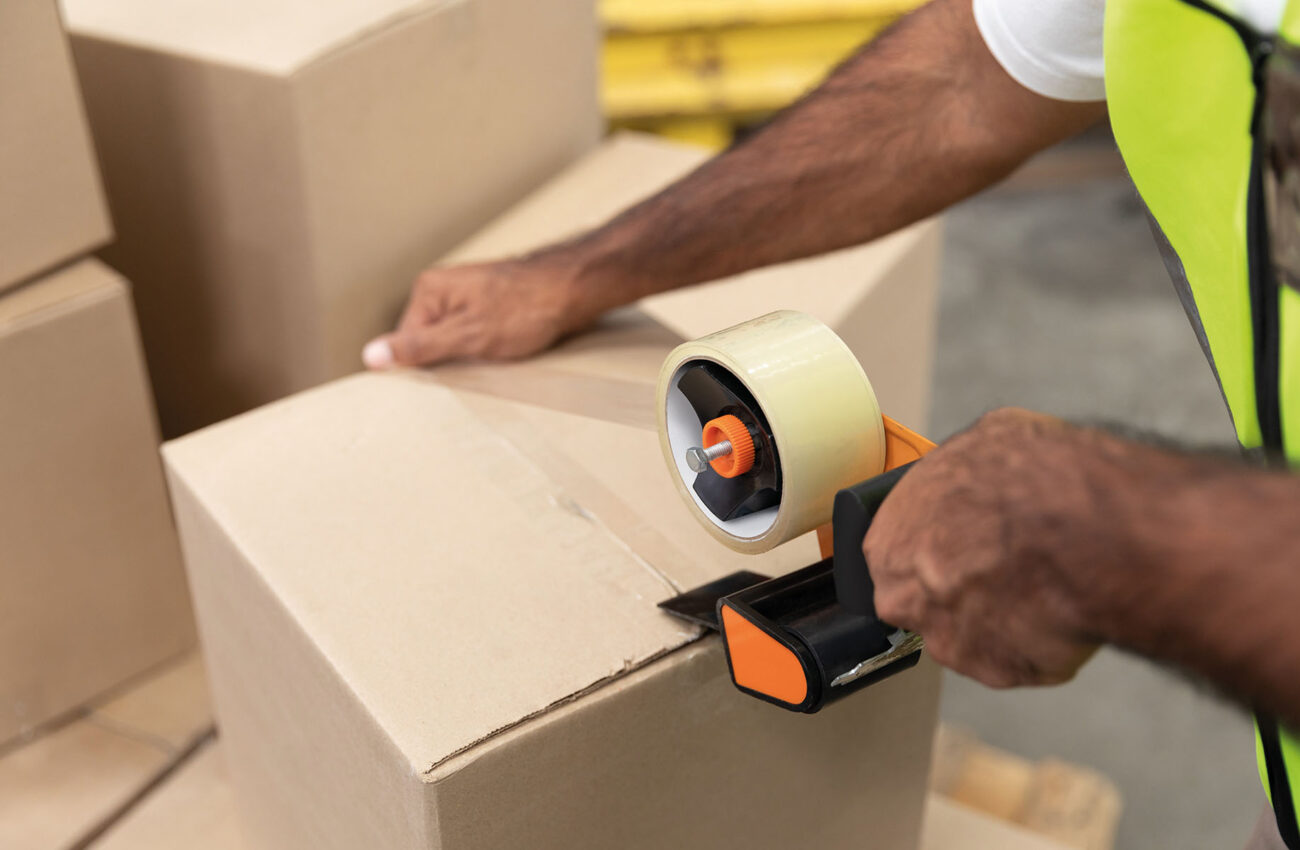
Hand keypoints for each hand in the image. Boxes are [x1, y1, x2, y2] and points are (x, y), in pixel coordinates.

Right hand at [362, 257, 598, 368]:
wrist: (573, 289)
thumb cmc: (524, 309)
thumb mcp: (466, 335)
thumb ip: (419, 347)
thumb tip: (371, 356)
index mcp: (429, 291)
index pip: (405, 342)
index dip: (424, 367)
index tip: (445, 380)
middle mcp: (443, 290)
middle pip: (427, 343)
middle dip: (447, 362)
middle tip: (473, 369)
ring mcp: (466, 297)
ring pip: (452, 343)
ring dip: (468, 358)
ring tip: (491, 359)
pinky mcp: (487, 307)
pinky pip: (472, 338)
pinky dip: (484, 351)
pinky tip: (501, 354)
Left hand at [864, 408, 1111, 687]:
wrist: (1090, 530)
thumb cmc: (1035, 480)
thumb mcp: (984, 441)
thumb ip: (959, 476)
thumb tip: (974, 476)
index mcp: (889, 539)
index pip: (896, 553)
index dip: (937, 547)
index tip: (965, 544)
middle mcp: (905, 596)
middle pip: (924, 599)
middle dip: (962, 587)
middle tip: (1007, 566)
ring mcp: (949, 639)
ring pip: (971, 633)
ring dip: (1002, 616)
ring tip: (1044, 583)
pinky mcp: (996, 671)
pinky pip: (1017, 658)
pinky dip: (1039, 640)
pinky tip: (1061, 607)